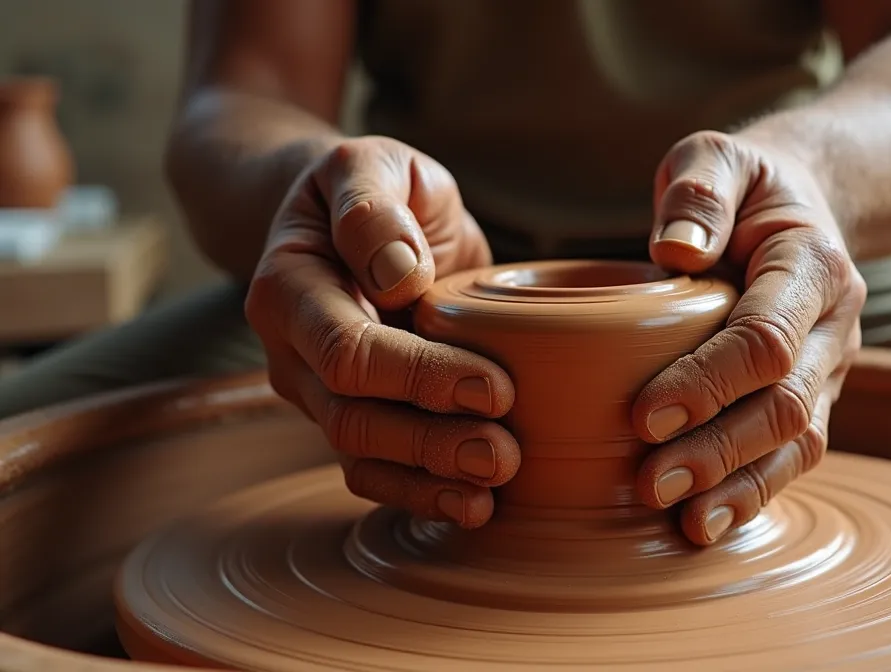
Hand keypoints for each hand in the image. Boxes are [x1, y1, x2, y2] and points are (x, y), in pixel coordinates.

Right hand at [245, 136, 519, 527]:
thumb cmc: (367, 186)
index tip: (493, 386)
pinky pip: (374, 471)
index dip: (419, 376)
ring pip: (363, 452)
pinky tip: (472, 507)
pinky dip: (420, 494)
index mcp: (289, 287)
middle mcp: (292, 351)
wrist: (349, 216)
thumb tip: (397, 273)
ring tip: (496, 486)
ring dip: (430, 477)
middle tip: (504, 453)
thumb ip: (375, 206)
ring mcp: (317, 391)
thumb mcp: (370, 162)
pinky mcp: (353, 414)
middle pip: (353, 415)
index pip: (348, 349)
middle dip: (430, 442)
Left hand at [633, 130, 865, 545]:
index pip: (767, 337)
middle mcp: (832, 325)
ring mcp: (829, 368)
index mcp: (813, 263)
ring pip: (798, 442)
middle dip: (720, 448)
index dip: (709, 381)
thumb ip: (700, 188)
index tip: (644, 413)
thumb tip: (676, 252)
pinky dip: (752, 492)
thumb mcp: (717, 155)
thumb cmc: (743, 185)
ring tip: (682, 520)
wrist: (800, 207)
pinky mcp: (812, 397)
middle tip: (651, 481)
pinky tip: (705, 523)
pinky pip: (792, 456)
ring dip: (739, 484)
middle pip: (787, 403)